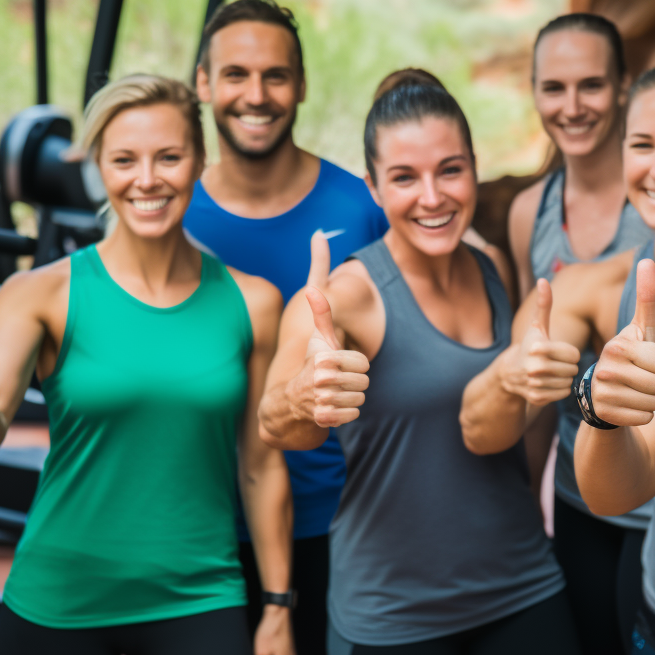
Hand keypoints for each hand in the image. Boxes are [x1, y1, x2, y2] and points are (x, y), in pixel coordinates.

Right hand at [296, 230, 368, 426]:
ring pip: (361, 401)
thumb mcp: (316, 320)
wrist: (288, 400)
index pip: (363, 362)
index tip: (338, 362)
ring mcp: (321, 402)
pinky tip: (331, 407)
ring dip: (351, 398)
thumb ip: (318, 276)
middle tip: (337, 379)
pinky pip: (354, 416)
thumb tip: (319, 233)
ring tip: (334, 392)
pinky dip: (346, 414)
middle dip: (355, 382)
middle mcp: (320, 380)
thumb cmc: (308, 356)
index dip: (355, 363)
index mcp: (322, 357)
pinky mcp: (324, 421)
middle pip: (366, 383)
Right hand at [499, 278, 580, 405]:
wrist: (509, 372)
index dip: (569, 353)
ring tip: (552, 373)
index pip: (574, 355)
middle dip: (567, 366)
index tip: (558, 351)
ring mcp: (535, 384)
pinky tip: (549, 383)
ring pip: (568, 383)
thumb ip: (544, 304)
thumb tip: (543, 280)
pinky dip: (559, 390)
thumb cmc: (529, 345)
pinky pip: (562, 394)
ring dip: (564, 378)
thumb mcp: (537, 325)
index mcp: (538, 347)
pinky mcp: (536, 398)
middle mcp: (535, 367)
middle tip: (555, 363)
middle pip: (572, 370)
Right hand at [590, 260, 654, 426]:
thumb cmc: (632, 357)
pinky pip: (645, 418)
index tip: (648, 363)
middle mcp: (604, 368)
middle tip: (643, 380)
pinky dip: (643, 415)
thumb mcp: (641, 330)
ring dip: (653, 401)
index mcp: (616, 345)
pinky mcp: (604, 414)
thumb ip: (647, 297)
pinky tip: (630, 406)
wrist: (605, 394)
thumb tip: (647, 259)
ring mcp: (602, 393)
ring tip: (637, 392)